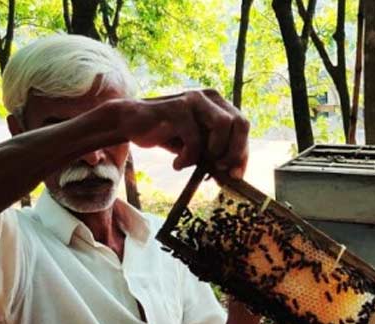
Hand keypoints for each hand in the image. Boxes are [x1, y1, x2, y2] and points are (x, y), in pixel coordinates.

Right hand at [121, 89, 249, 177]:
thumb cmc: (166, 134)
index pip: (242, 126)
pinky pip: (194, 138)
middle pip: (240, 123)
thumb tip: (232, 175)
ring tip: (195, 163)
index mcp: (217, 103)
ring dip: (213, 151)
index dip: (243, 152)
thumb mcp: (194, 144)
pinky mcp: (178, 108)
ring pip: (222, 125)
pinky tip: (176, 164)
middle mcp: (209, 97)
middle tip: (220, 170)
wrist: (132, 123)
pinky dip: (188, 158)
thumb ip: (212, 152)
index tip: (236, 175)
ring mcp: (194, 100)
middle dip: (234, 152)